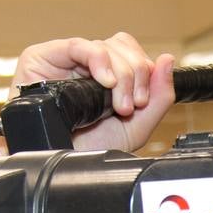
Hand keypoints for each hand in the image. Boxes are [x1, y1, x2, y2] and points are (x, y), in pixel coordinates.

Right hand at [5, 33, 174, 152]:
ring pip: (105, 46)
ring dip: (120, 75)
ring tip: (116, 105)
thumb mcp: (136, 128)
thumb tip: (168, 59)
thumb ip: (159, 97)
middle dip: (135, 76)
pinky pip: (78, 45)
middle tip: (128, 107)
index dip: (144, 72)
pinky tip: (105, 82)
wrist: (64, 166)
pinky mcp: (44, 57)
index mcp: (108, 78)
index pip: (131, 53)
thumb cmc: (90, 151)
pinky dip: (99, 60)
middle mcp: (88, 66)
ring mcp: (67, 61)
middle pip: (122, 46)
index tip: (142, 101)